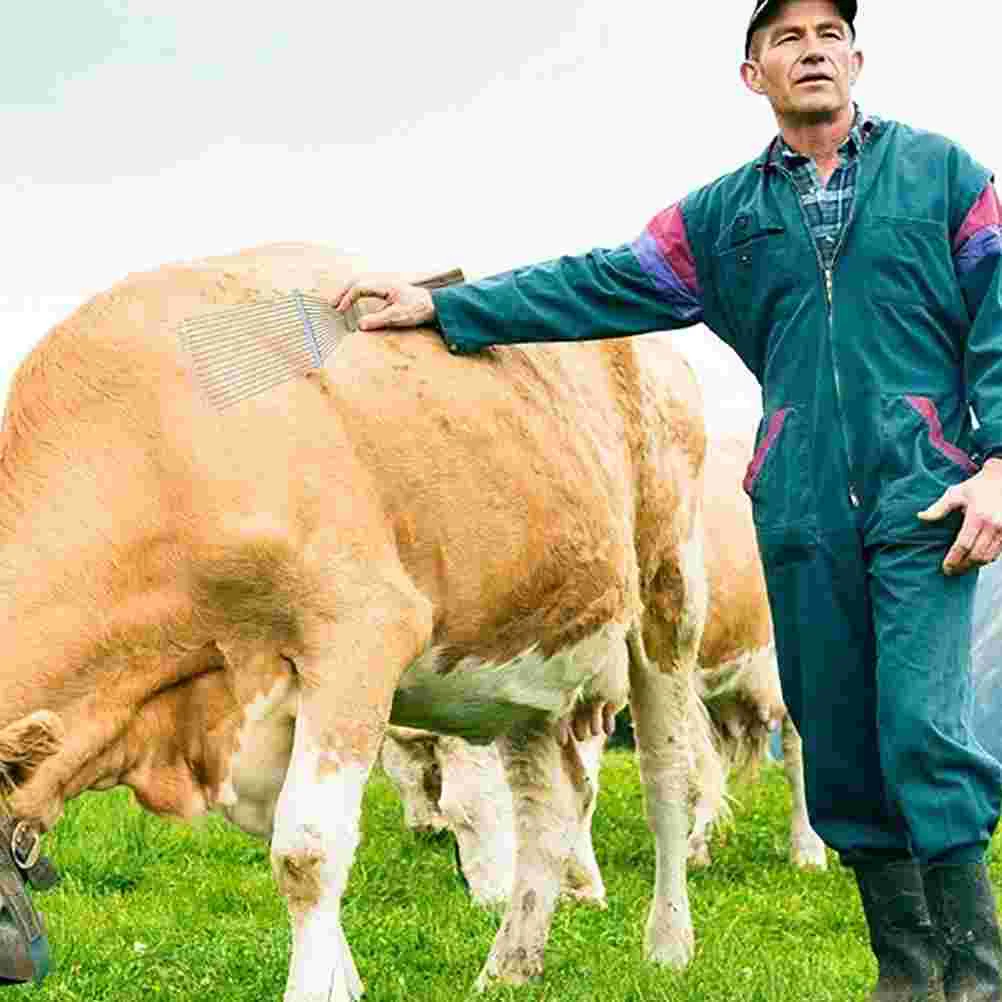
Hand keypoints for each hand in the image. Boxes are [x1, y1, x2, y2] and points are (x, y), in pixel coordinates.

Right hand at [333, 276, 435, 330]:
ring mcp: (386, 286)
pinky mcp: (388, 292)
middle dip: (343, 292)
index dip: (347, 298)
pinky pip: (368, 289)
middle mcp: (383, 282)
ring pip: (362, 284)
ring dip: (349, 292)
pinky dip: (357, 294)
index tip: (339, 311)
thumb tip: (360, 325)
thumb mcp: (399, 317)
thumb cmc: (418, 309)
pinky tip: (353, 303)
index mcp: (385, 285)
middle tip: (332, 305)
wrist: (435, 304)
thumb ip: (379, 320)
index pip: (359, 287)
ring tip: (339, 304)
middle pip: (357, 281)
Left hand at [917, 459, 1001, 574]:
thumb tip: (921, 517)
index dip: (954, 559)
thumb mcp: (955, 493)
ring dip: (975, 565)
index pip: (963, 545)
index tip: (945, 567)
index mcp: (977, 516)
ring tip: (962, 567)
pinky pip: (999, 553)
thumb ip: (939, 508)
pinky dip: (987, 559)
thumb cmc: (977, 487)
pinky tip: (976, 559)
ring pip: (990, 557)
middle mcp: (993, 525)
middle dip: (963, 566)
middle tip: (952, 571)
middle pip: (977, 555)